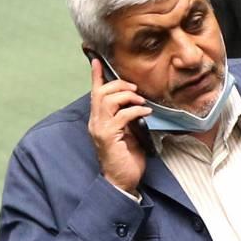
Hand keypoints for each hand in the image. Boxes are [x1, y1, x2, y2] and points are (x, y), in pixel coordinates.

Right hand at [88, 58, 151, 194]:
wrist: (122, 180)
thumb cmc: (127, 157)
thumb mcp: (128, 131)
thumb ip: (127, 116)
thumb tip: (138, 102)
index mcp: (98, 119)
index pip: (95, 93)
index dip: (96, 76)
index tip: (96, 60)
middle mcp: (95, 122)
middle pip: (101, 92)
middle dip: (119, 85)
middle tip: (136, 89)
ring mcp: (100, 129)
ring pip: (107, 100)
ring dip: (127, 96)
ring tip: (142, 102)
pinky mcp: (108, 137)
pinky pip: (121, 115)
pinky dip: (135, 111)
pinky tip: (146, 114)